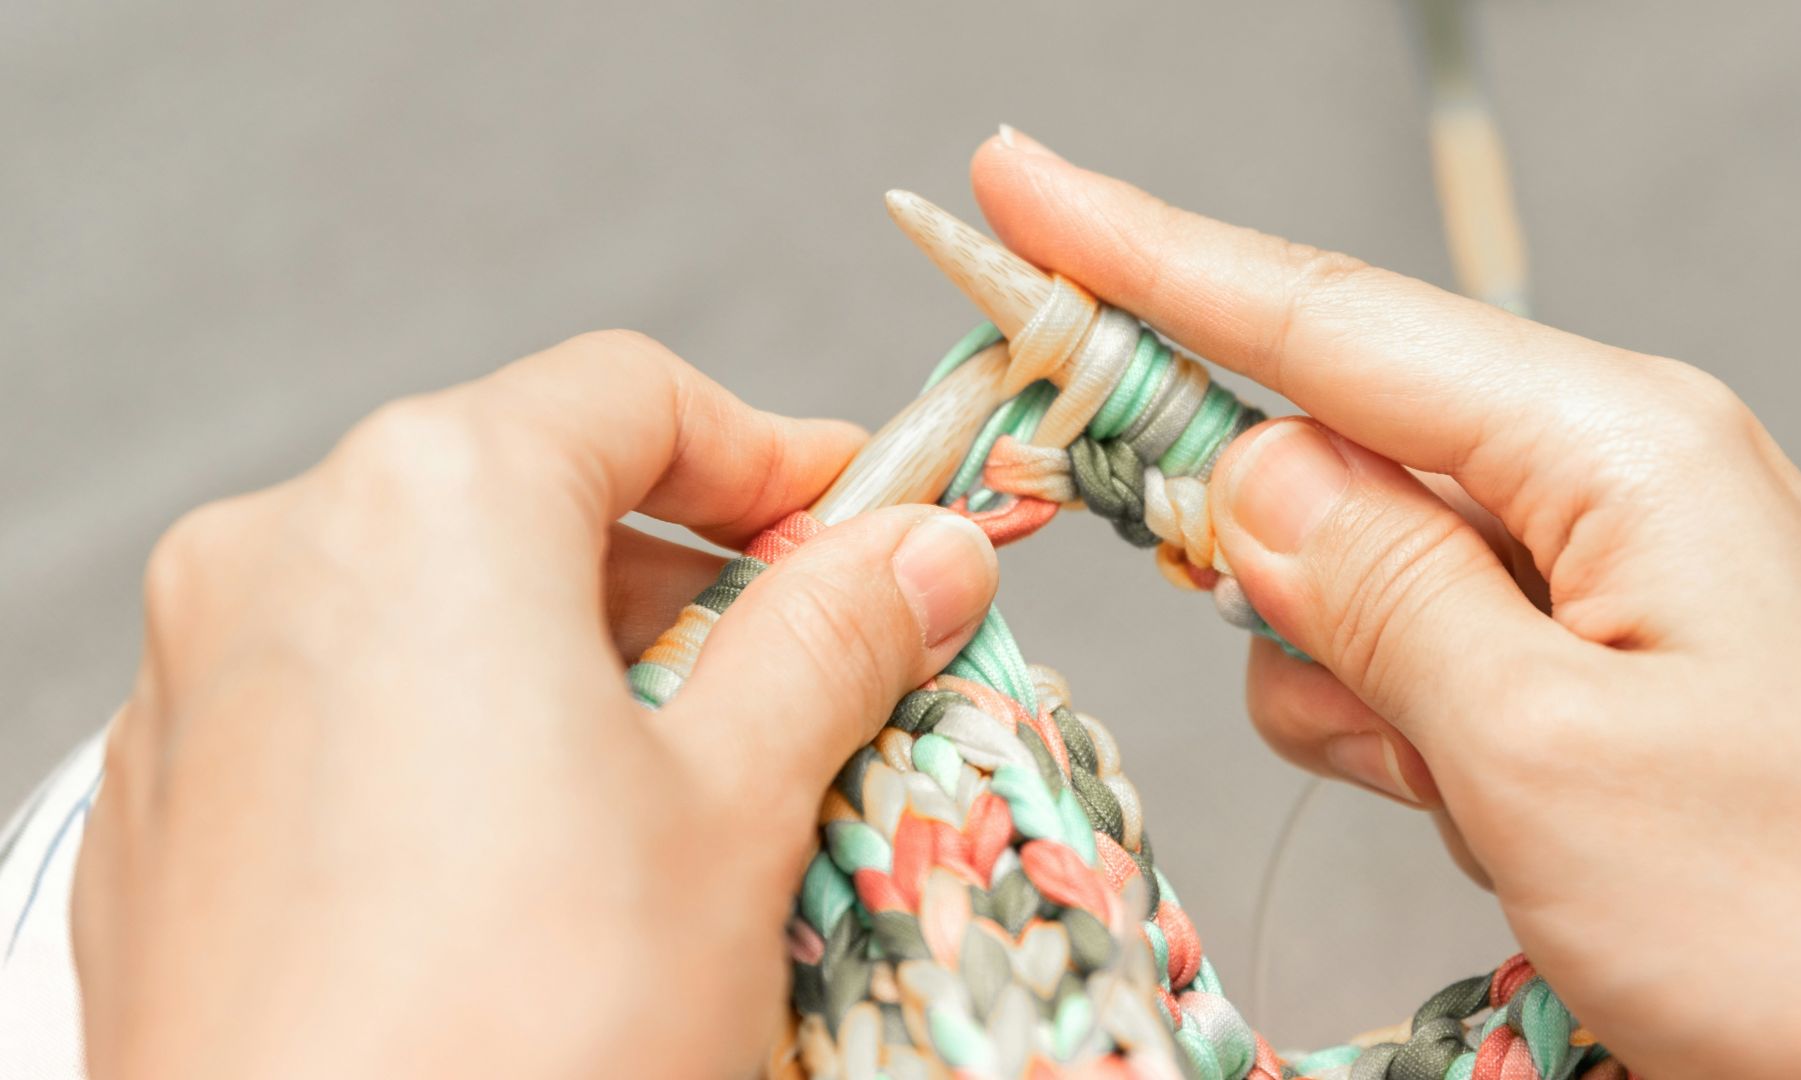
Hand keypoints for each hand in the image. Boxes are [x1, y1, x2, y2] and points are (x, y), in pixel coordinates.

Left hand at [72, 331, 998, 1078]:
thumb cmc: (528, 1028)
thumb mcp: (735, 809)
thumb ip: (833, 639)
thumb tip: (927, 553)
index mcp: (424, 504)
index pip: (632, 396)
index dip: (777, 455)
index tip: (869, 527)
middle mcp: (275, 558)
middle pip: (526, 494)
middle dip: (683, 576)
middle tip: (804, 675)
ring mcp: (196, 688)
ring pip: (428, 607)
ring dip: (575, 663)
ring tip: (679, 795)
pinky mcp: (166, 813)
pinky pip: (340, 712)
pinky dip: (457, 737)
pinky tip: (536, 867)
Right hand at [973, 130, 1800, 1078]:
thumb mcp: (1546, 756)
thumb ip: (1375, 592)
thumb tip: (1243, 474)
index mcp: (1610, 448)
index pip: (1323, 319)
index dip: (1145, 254)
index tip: (1017, 186)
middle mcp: (1604, 479)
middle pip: (1329, 441)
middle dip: (1260, 549)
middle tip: (1296, 655)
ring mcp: (1595, 573)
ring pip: (1355, 572)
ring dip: (1352, 684)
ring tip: (1465, 793)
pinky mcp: (1583, 661)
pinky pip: (1413, 655)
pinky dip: (1400, 731)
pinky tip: (1482, 809)